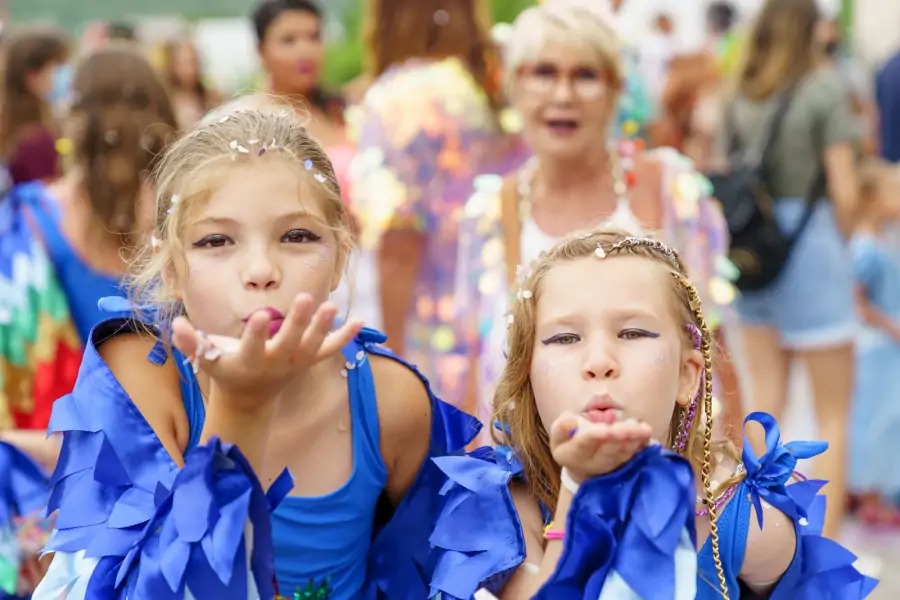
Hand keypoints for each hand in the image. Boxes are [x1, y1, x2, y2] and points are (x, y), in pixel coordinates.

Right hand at [171, 294, 362, 411]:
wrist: (250, 399)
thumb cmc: (225, 370)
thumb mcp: (206, 360)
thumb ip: (191, 343)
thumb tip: (175, 324)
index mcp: (249, 361)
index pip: (253, 346)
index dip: (257, 332)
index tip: (262, 314)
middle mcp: (275, 363)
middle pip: (289, 341)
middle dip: (298, 321)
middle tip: (306, 298)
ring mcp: (296, 363)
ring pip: (313, 345)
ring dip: (324, 326)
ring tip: (332, 306)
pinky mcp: (309, 361)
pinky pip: (331, 350)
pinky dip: (345, 337)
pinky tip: (361, 320)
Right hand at [549, 412, 652, 483]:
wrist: (581, 465)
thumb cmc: (569, 442)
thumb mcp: (558, 434)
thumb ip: (563, 426)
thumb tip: (573, 420)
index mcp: (570, 455)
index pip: (583, 444)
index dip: (595, 437)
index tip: (607, 429)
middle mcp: (591, 464)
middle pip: (607, 452)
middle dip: (620, 438)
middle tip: (632, 427)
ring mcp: (609, 469)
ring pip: (623, 457)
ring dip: (634, 442)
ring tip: (643, 429)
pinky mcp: (623, 467)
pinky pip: (634, 459)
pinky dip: (642, 448)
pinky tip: (648, 436)